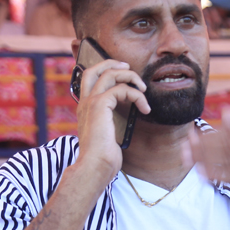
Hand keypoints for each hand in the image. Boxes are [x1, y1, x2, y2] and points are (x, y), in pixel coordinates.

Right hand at [73, 58, 149, 178]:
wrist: (95, 166)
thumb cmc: (102, 157)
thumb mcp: (108, 134)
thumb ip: (111, 121)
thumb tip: (126, 116)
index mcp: (84, 108)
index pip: (89, 80)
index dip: (104, 71)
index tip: (122, 73)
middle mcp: (84, 102)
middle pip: (94, 69)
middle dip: (112, 63)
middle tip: (129, 67)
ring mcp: (90, 102)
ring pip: (109, 74)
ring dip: (130, 76)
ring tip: (143, 89)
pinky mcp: (100, 105)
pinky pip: (122, 89)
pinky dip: (137, 96)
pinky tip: (144, 109)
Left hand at [185, 107, 229, 229]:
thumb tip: (227, 111)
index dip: (208, 135)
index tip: (189, 136)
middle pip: (227, 144)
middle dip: (203, 145)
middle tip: (184, 148)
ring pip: (228, 159)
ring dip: (206, 159)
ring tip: (187, 160)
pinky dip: (216, 174)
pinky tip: (202, 175)